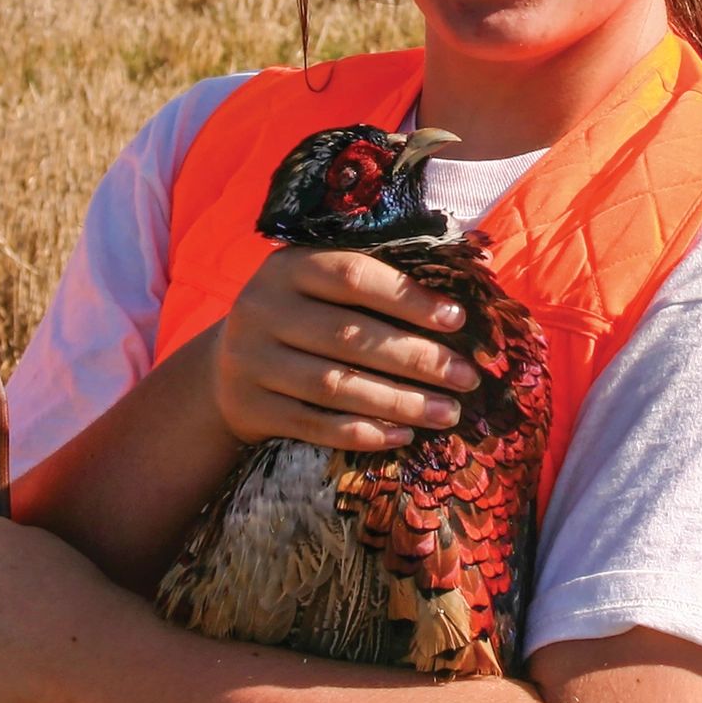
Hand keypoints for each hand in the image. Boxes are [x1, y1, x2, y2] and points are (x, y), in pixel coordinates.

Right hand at [212, 247, 480, 452]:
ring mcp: (248, 360)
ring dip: (398, 402)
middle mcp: (261, 308)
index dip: (407, 298)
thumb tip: (475, 271)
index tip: (456, 320)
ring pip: (333, 385)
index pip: (352, 276)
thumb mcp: (322, 285)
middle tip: (466, 378)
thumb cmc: (301, 316)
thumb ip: (379, 278)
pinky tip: (402, 436)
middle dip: (416, 359)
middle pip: (348, 336)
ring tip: (447, 413)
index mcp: (287, 266)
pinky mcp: (248, 407)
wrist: (225, 365)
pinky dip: (361, 433)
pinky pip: (312, 425)